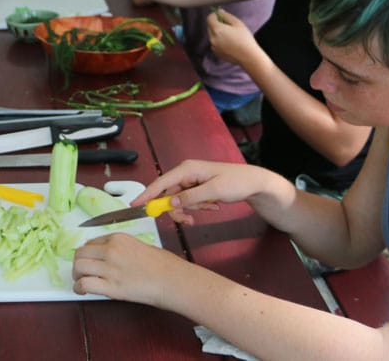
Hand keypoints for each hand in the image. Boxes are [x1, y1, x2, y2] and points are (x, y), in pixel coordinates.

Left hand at [72, 233, 187, 305]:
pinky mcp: (111, 287)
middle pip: (80, 253)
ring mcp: (110, 268)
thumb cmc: (163, 264)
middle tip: (81, 271)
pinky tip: (82, 290)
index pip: (90, 242)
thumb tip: (109, 255)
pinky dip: (79, 288)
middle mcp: (111, 250)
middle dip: (78, 263)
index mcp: (118, 238)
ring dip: (76, 275)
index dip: (87, 253)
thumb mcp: (140, 245)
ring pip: (78, 267)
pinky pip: (85, 284)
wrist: (172, 280)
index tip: (88, 260)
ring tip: (80, 281)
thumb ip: (121, 248)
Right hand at [133, 159, 263, 224]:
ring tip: (210, 208)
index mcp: (187, 169)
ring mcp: (192, 181)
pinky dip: (198, 207)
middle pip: (169, 195)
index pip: (161, 182)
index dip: (147, 194)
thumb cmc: (236, 182)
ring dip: (191, 209)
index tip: (135, 205)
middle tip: (188, 220)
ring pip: (179, 200)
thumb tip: (171, 202)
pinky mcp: (197, 188)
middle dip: (177, 209)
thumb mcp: (214, 191)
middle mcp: (186, 173)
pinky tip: (213, 206)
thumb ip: (191, 197)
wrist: (254, 183)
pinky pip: (189, 201)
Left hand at [207, 7, 262, 68]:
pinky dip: (219, 41)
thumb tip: (219, 12)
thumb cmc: (244, 39)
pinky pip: (215, 43)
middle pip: (210, 27)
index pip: (209, 18)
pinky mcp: (216, 53)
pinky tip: (230, 43)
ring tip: (231, 35)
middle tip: (228, 25)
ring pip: (212, 35)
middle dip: (216, 24)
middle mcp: (212, 38)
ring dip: (218, 33)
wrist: (248, 56)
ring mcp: (213, 47)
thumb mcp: (237, 23)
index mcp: (217, 29)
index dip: (214, 15)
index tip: (221, 15)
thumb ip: (226, 15)